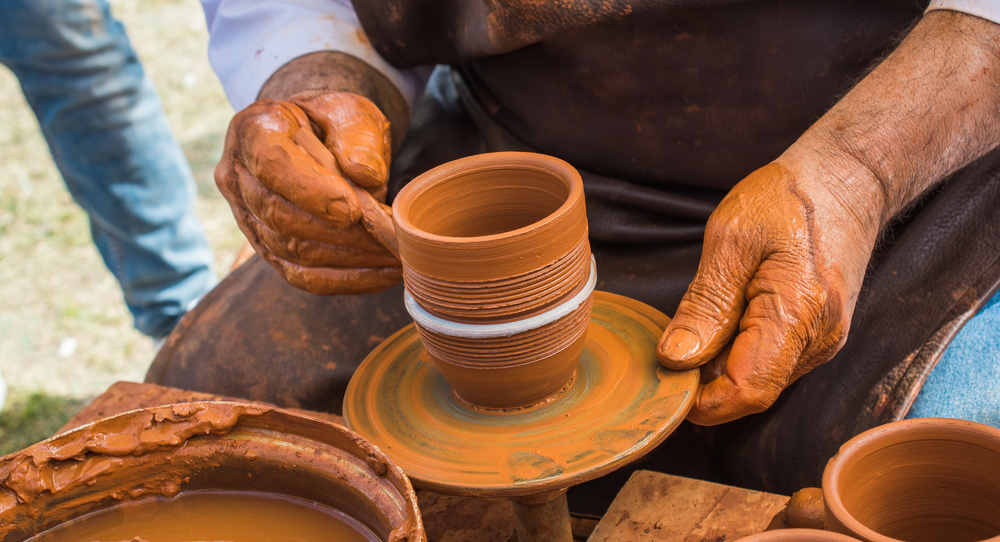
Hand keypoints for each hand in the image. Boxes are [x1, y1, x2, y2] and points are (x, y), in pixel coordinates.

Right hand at [215, 91, 401, 294]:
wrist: (315, 137)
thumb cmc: (332, 121)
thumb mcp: (351, 112)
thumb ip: (358, 138)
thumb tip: (366, 176)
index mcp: (254, 131)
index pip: (272, 164)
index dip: (311, 191)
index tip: (354, 209)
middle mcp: (237, 177)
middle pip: (282, 215)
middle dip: (343, 233)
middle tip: (392, 239)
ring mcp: (246, 217)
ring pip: (292, 250)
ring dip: (349, 259)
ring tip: (396, 255)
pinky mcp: (264, 248)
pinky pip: (300, 275)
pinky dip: (343, 280)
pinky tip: (381, 274)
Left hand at [657, 159, 878, 424]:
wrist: (846, 180)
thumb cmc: (787, 200)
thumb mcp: (730, 239)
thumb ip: (705, 303)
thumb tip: (675, 359)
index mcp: (799, 314)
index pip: (747, 391)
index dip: (700, 400)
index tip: (663, 383)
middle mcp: (819, 340)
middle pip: (752, 392)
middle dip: (705, 385)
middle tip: (666, 353)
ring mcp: (823, 341)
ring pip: (761, 380)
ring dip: (720, 369)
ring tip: (695, 328)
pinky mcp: (819, 336)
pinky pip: (772, 363)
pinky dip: (738, 355)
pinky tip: (722, 322)